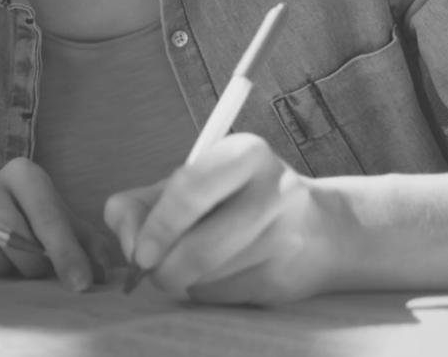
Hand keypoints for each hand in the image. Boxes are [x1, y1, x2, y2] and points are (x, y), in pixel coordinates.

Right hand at [0, 159, 110, 290]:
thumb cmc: (37, 223)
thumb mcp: (69, 228)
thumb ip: (90, 246)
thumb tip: (103, 271)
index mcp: (24, 173)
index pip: (46, 215)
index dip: (65, 253)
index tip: (79, 284)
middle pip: (7, 229)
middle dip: (28, 262)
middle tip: (36, 274)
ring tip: (10, 268)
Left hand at [103, 133, 336, 303]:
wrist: (318, 230)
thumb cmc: (232, 201)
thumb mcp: (186, 185)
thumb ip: (140, 205)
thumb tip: (129, 248)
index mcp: (245, 154)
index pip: (191, 190)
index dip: (158, 227)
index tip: (139, 254)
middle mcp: (273, 190)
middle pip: (200, 247)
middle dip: (165, 267)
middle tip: (151, 272)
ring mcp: (286, 237)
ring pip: (210, 276)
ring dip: (184, 280)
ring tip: (186, 266)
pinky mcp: (287, 277)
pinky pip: (226, 295)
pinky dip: (206, 292)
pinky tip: (217, 275)